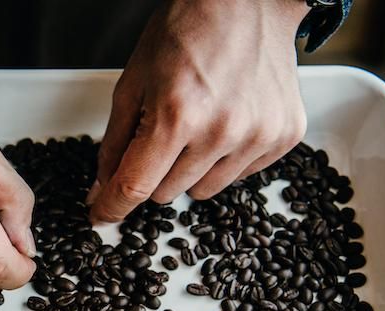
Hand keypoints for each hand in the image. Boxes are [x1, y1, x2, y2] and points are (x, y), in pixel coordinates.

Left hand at [89, 0, 309, 220]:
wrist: (248, 2)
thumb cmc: (187, 32)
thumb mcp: (133, 83)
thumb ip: (114, 143)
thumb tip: (103, 188)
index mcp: (176, 116)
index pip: (134, 187)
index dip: (111, 207)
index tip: (101, 215)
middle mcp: (220, 132)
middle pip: (166, 193)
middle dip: (154, 172)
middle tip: (162, 134)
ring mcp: (257, 136)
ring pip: (202, 190)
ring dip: (191, 169)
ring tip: (198, 124)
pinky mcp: (284, 136)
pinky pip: (239, 176)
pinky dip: (226, 158)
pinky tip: (227, 121)